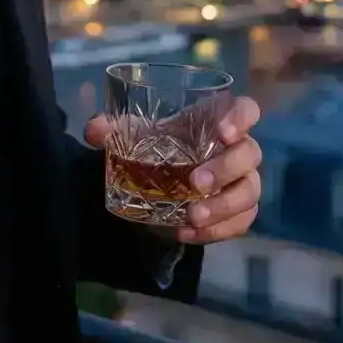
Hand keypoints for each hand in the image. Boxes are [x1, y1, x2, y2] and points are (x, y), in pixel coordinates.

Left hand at [83, 93, 261, 243]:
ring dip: (223, 206)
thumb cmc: (162, 145)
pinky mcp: (240, 212)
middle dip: (225, 169)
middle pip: (250, 154)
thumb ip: (115, 129)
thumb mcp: (139, 134)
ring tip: (191, 216)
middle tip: (194, 182)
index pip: (247, 110)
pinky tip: (188, 233)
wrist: (165, 180)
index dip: (240, 118)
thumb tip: (93, 130)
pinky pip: (241, 222)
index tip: (222, 133)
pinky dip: (217, 231)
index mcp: (219, 119)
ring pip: (249, 192)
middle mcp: (239, 148)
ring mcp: (243, 181)